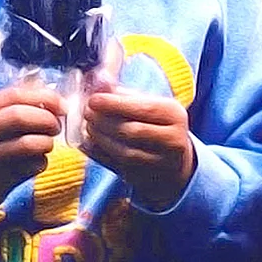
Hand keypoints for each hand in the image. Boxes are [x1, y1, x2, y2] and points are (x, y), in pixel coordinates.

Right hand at [0, 82, 62, 256]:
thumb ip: (6, 111)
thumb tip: (48, 100)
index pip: (14, 95)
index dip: (44, 97)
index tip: (61, 105)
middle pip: (21, 116)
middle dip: (47, 119)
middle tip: (55, 126)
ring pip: (29, 143)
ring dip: (47, 143)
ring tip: (45, 145)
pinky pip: (31, 167)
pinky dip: (41, 163)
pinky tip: (33, 165)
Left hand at [80, 87, 195, 209]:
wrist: (174, 160)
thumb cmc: (155, 124)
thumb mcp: (149, 104)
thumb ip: (124, 94)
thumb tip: (97, 83)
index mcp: (174, 114)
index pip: (144, 108)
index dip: (115, 104)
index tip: (93, 100)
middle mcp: (173, 140)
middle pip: (133, 132)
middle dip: (104, 122)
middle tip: (87, 114)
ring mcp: (161, 163)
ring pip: (125, 152)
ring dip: (101, 139)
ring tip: (88, 127)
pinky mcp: (146, 178)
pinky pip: (118, 167)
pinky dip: (99, 154)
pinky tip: (88, 143)